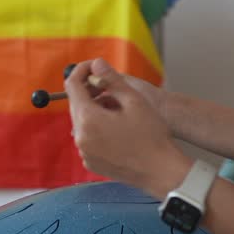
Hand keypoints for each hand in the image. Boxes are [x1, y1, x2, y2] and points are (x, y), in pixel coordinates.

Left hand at [64, 59, 188, 196]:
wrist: (161, 170)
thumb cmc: (151, 135)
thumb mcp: (134, 100)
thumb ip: (111, 79)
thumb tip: (96, 63)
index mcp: (88, 119)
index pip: (72, 86)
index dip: (81, 71)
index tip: (93, 67)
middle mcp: (81, 137)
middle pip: (76, 104)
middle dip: (89, 91)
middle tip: (111, 86)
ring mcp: (85, 153)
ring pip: (83, 121)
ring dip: (95, 110)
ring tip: (119, 108)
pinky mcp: (91, 163)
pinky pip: (88, 138)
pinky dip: (98, 128)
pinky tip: (118, 128)